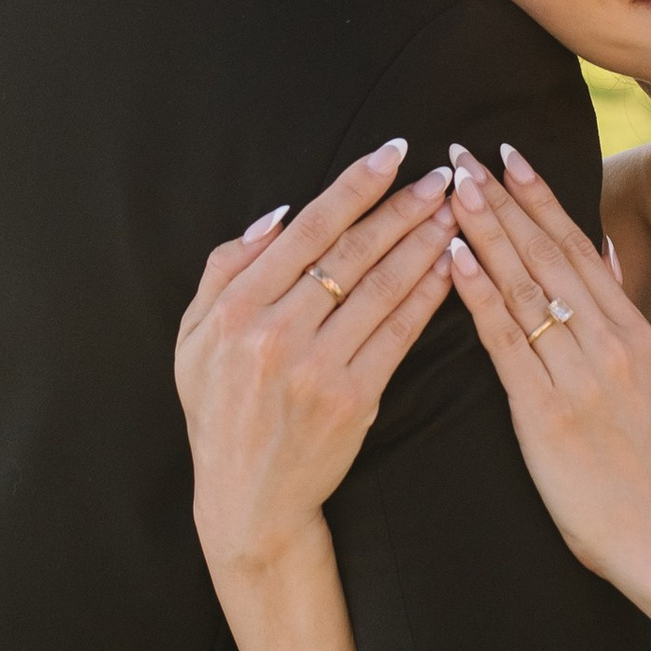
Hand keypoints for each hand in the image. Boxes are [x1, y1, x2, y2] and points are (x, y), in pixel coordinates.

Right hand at [176, 142, 456, 579]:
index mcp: (235, 307)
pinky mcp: (354, 398)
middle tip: (443, 176)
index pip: (307, 230)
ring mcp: (316, 366)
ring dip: (425, 242)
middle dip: (403, 207)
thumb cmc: (221, 410)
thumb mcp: (194, 338)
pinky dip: (428, 296)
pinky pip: (399, 333)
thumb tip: (278, 216)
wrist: (247, 497)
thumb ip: (224, 269)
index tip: (392, 153)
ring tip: (456, 212)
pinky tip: (452, 267)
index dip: (355, 187)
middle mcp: (274, 331)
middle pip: (352, 252)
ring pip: (382, 287)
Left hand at [444, 144, 650, 610]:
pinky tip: (453, 258)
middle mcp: (610, 342)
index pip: (579, 247)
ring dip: (484, 230)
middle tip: (462, 152)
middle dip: (502, 198)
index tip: (509, 155)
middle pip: (548, 254)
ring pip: (525, 286)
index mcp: (634, 333)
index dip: (541, 198)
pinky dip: (479, 294)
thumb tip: (604, 259)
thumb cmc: (648, 473)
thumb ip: (624, 322)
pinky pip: (506, 340)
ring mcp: (580, 374)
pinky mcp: (547, 412)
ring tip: (450, 186)